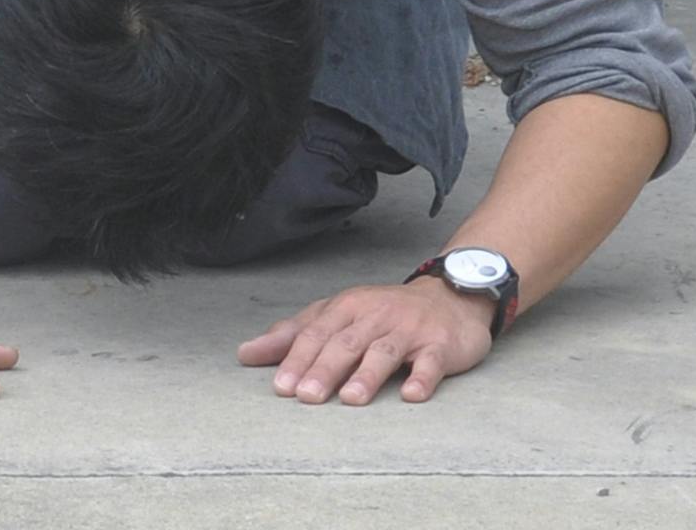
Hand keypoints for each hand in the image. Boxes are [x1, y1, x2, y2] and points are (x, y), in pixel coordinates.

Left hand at [238, 277, 493, 405]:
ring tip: (350, 399)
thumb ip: (293, 334)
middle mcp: (375, 316)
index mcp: (346, 308)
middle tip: (306, 397)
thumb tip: (246, 353)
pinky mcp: (440, 346)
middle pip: (345, 343)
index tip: (281, 386)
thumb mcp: (336, 314)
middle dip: (324, 369)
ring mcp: (409, 330)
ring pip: (384, 351)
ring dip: (367, 375)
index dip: (297, 359)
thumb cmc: (383, 312)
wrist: (450, 296)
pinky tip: (411, 394)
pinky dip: (421, 378)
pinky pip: (431, 362)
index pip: (316, 333)